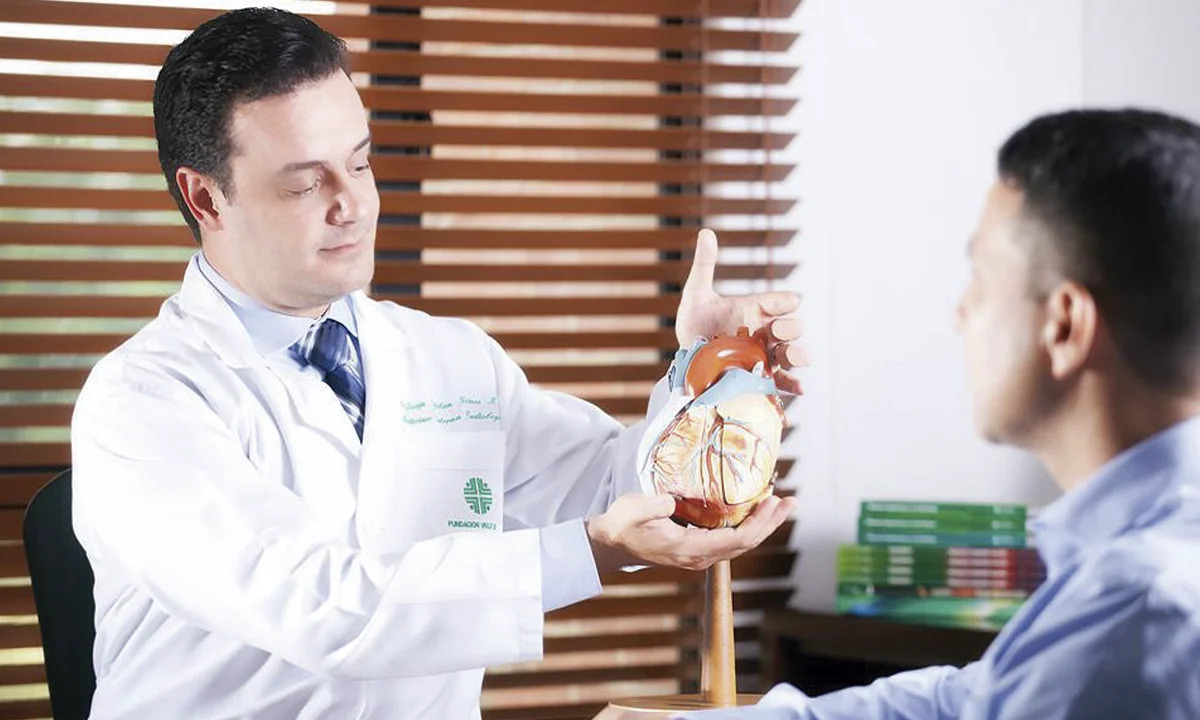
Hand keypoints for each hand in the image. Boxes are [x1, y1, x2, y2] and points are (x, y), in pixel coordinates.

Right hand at [585, 493, 796, 572]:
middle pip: (745, 543)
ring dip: (761, 524)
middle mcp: (699, 557)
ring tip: (779, 504)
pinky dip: (746, 525)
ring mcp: (699, 556)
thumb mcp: (635, 508)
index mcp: (689, 549)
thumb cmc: (623, 523)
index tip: (772, 503)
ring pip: (740, 543)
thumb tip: (676, 499)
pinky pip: (730, 540)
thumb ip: (656, 504)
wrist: (610, 544)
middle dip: (770, 523)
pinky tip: (753, 511)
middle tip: (790, 502)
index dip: (759, 523)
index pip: (736, 540)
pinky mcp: (697, 549)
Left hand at [675, 228, 808, 393]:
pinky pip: (782, 381)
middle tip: (777, 331)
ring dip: (797, 356)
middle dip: (790, 329)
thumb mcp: (696, 294)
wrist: (685, 359)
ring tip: (796, 359)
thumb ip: (705, 265)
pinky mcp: (761, 376)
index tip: (781, 304)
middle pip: (791, 327)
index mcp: (756, 308)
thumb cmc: (694, 323)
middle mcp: (765, 331)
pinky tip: (798, 388)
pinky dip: (793, 385)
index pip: (779, 301)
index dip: (783, 302)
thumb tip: (706, 232)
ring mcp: (765, 354)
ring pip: (790, 354)